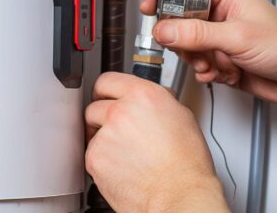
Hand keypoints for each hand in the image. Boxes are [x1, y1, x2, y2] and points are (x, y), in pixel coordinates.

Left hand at [85, 72, 229, 212]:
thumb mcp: (181, 117)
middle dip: (103, 117)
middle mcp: (121, 111)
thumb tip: (149, 100)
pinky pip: (91, 153)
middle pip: (94, 106)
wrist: (179, 195)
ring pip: (91, 131)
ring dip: (102, 139)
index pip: (108, 80)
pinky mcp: (95, 158)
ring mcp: (105, 135)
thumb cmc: (185, 164)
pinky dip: (101, 160)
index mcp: (143, 96)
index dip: (106, 91)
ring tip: (125, 153)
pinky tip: (122, 166)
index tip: (105, 96)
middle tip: (117, 130)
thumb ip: (157, 102)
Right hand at [141, 0, 276, 111]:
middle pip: (181, 24)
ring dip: (200, 60)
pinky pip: (200, 66)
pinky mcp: (223, 62)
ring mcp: (222, 40)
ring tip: (217, 63)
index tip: (149, 1)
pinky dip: (208, 73)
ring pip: (189, 49)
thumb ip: (197, 33)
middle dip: (186, 41)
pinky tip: (223, 73)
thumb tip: (166, 30)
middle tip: (193, 47)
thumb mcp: (238, 36)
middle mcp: (223, 16)